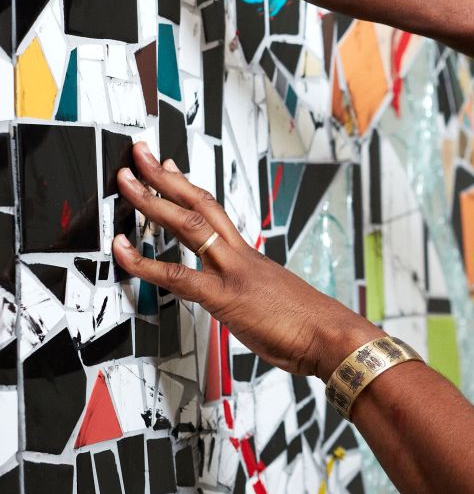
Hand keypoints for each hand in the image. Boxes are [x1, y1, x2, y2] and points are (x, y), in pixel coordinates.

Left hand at [111, 143, 376, 378]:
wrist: (331, 337)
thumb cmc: (309, 327)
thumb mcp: (276, 302)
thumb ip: (255, 296)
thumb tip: (249, 303)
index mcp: (250, 258)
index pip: (215, 212)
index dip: (189, 188)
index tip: (171, 168)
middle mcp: (241, 256)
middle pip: (201, 205)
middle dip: (166, 178)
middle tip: (140, 156)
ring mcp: (233, 273)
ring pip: (190, 226)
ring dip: (153, 201)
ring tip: (127, 182)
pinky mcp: (226, 298)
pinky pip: (178, 277)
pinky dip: (145, 263)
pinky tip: (122, 251)